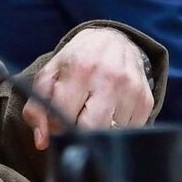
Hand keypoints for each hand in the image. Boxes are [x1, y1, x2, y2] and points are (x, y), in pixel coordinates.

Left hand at [23, 28, 153, 149]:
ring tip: (93, 112)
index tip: (57, 122)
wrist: (113, 40)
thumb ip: (37, 109)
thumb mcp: (50, 75)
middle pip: (90, 130)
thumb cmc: (76, 61)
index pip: (64, 117)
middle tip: (75, 122)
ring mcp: (130, 90)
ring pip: (110, 134)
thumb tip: (42, 141)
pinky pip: (129, 131)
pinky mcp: (145, 100)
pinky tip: (110, 112)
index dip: (56, 126)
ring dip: (98, 130)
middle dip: (78, 133)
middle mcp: (108, 78)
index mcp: (80, 69)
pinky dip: (117, 129)